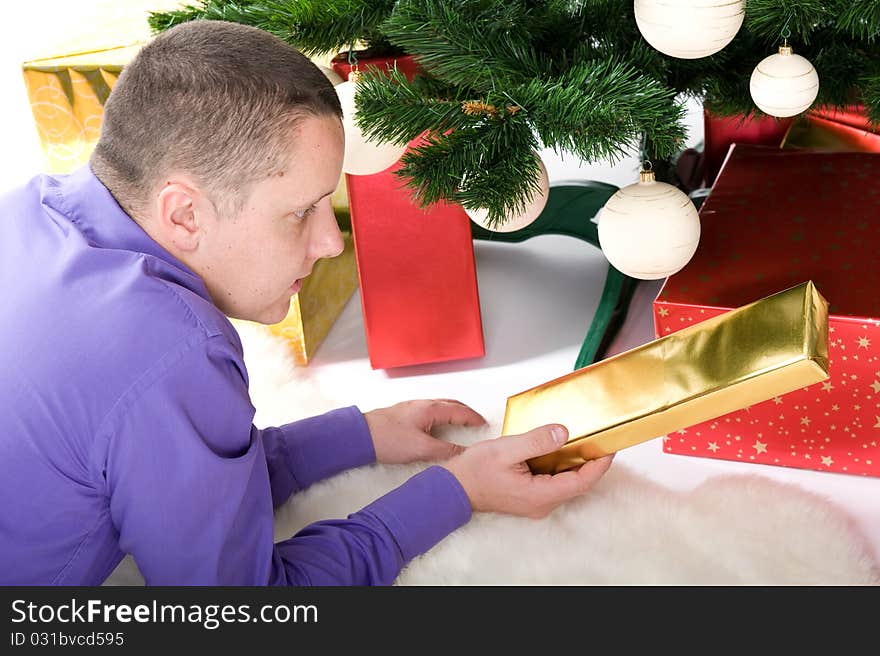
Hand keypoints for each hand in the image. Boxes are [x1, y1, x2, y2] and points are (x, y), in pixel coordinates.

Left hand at [364, 399, 487, 464]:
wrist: (360, 435)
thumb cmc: (386, 438)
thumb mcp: (421, 448)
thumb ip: (445, 451)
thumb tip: (464, 453)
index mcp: (430, 408)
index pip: (460, 411)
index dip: (474, 418)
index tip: (484, 424)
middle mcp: (422, 404)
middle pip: (451, 404)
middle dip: (466, 412)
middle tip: (476, 422)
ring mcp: (412, 407)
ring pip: (440, 406)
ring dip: (453, 413)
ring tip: (460, 423)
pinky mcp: (404, 414)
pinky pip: (430, 410)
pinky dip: (441, 416)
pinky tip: (436, 426)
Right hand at [443, 424, 613, 518]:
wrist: (454, 488)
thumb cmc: (476, 471)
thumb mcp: (507, 449)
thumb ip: (537, 441)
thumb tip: (563, 433)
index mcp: (539, 495)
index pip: (581, 481)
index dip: (599, 464)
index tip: (609, 447)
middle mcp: (542, 503)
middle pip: (578, 484)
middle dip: (591, 462)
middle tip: (599, 439)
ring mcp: (537, 503)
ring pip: (567, 483)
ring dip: (576, 464)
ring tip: (583, 441)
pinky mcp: (531, 498)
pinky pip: (555, 483)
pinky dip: (562, 467)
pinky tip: (560, 450)